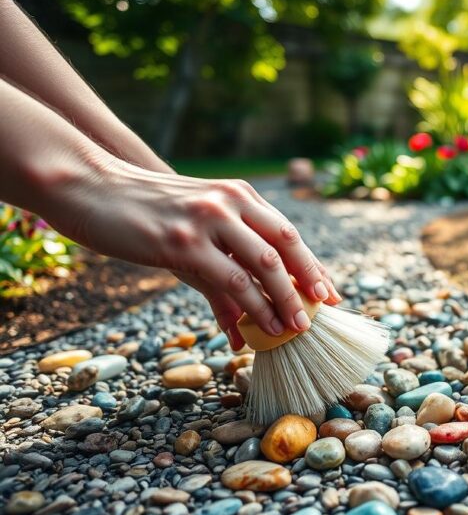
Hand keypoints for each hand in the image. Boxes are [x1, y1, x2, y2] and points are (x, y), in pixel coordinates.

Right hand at [48, 157, 340, 347]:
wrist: (89, 184)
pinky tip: (258, 330)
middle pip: (286, 244)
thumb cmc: (142, 212)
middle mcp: (230, 202)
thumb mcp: (192, 228)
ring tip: (295, 328)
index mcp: (238, 194)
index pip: (287, 232)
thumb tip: (241, 322)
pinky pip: (231, 280)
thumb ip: (222, 265)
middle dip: (309, 281)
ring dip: (285, 300)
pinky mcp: (183, 242)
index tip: (330, 292)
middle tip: (322, 311)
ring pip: (264, 264)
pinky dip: (251, 307)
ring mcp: (208, 220)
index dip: (311, 264)